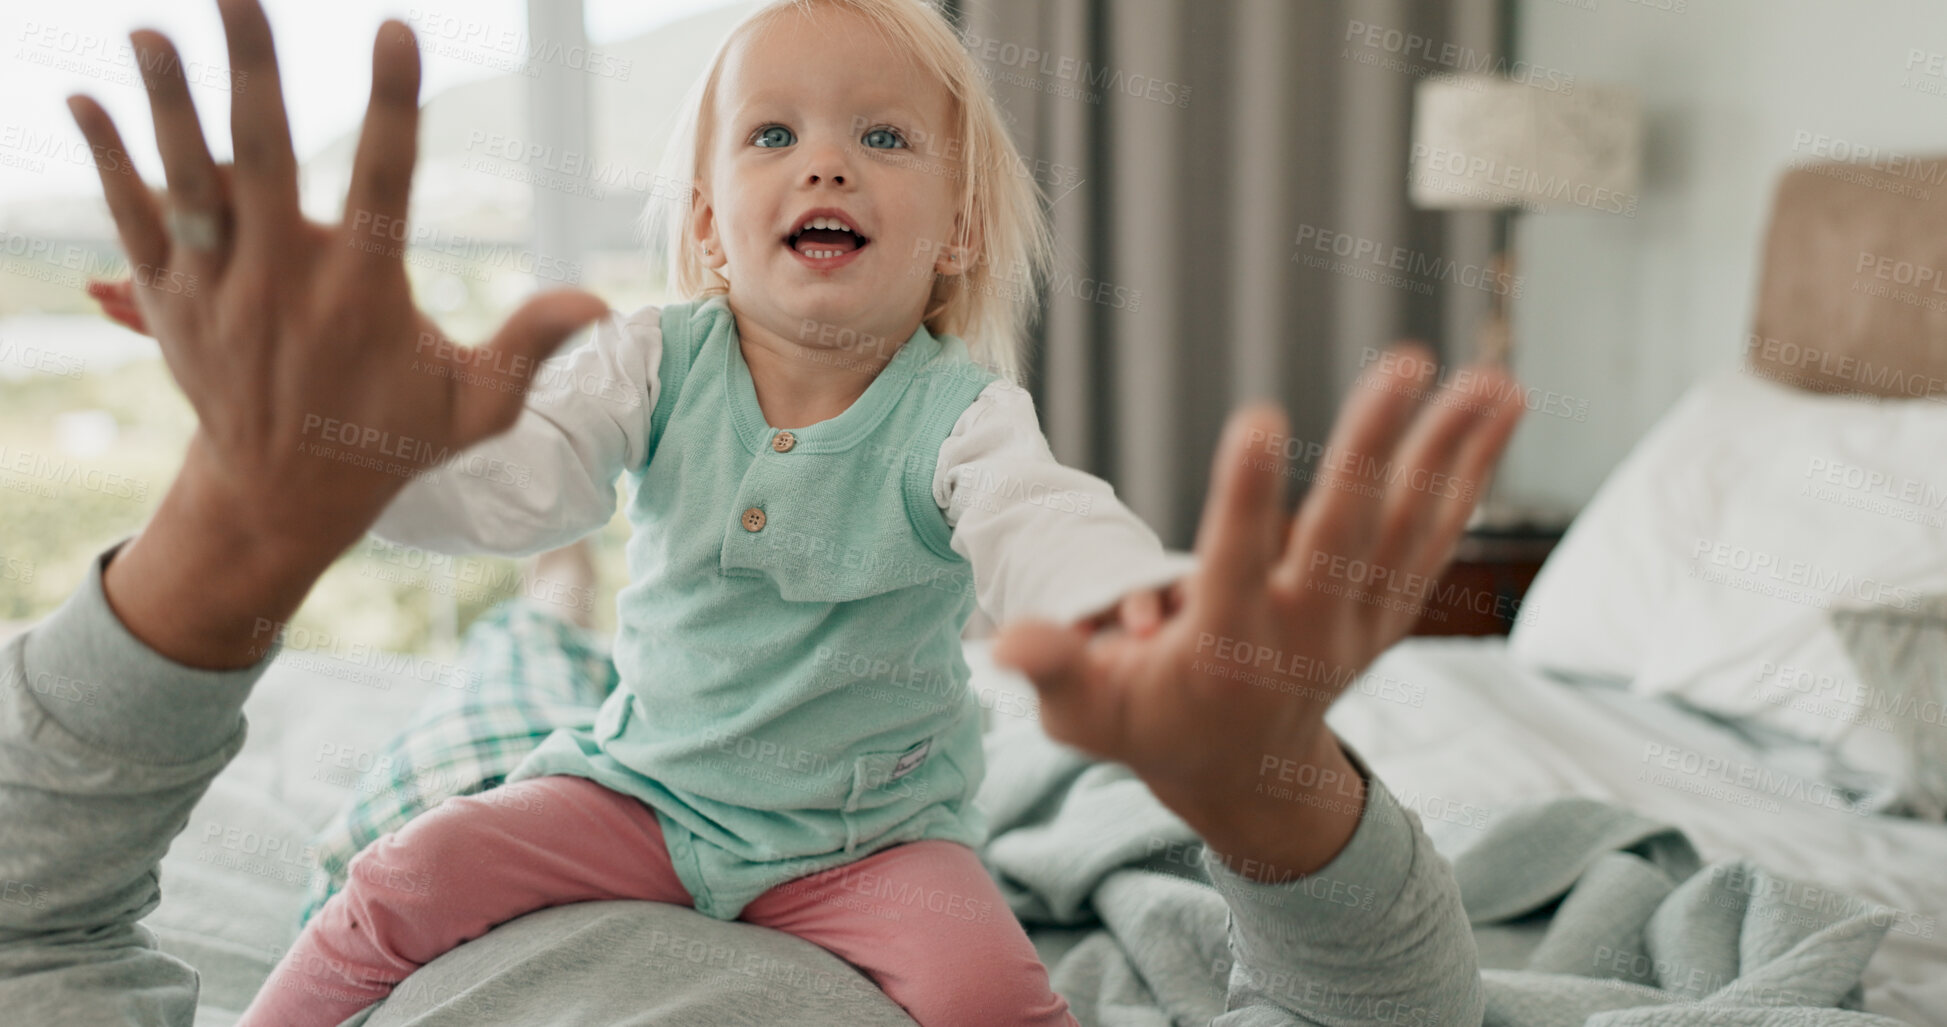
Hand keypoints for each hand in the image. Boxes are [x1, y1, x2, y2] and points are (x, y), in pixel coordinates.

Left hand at [66, 1, 608, 666]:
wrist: (278, 499)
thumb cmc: (387, 441)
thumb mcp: (475, 408)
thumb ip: (534, 347)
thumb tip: (603, 301)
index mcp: (362, 300)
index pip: (385, 185)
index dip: (393, 106)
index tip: (397, 29)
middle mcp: (281, 287)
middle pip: (262, 160)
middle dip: (249, 72)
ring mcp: (216, 292)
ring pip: (187, 182)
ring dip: (166, 101)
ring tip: (148, 28)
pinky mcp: (168, 301)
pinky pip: (132, 219)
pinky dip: (108, 160)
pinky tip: (84, 101)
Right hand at [993, 347, 1523, 880]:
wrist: (1244, 775)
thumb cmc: (1149, 722)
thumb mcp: (1088, 711)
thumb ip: (1056, 669)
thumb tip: (1006, 641)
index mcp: (1227, 648)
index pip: (1236, 565)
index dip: (1246, 496)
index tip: (1260, 420)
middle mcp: (1306, 633)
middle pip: (1344, 532)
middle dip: (1374, 448)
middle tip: (1403, 366)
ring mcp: (1358, 622)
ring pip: (1410, 528)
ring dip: (1451, 451)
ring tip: (1489, 378)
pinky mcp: (1389, 608)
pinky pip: (1438, 533)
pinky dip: (1471, 471)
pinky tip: (1499, 406)